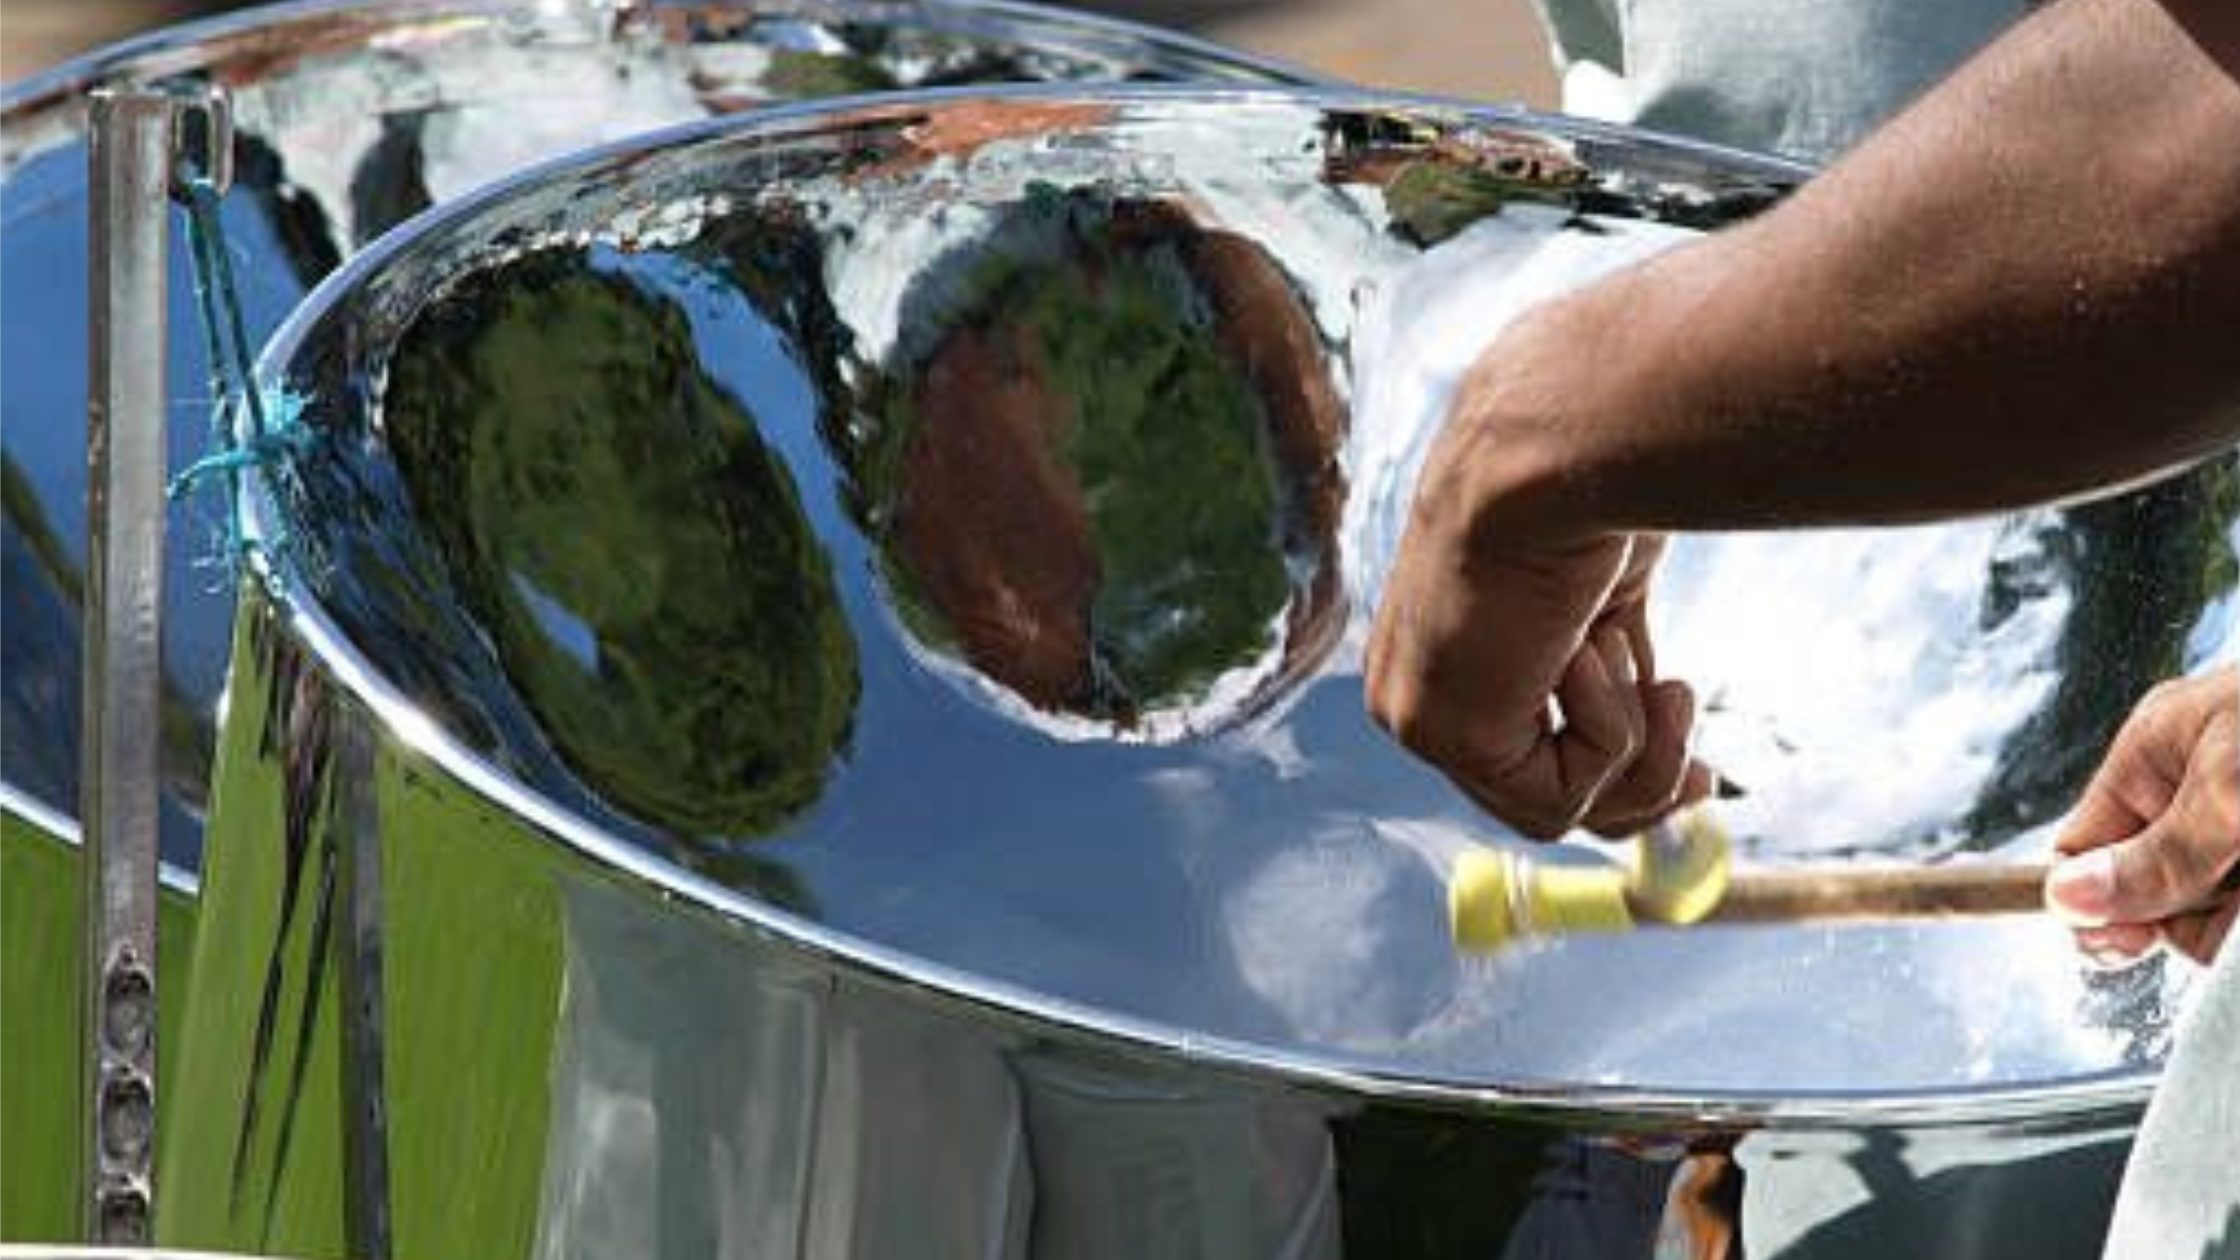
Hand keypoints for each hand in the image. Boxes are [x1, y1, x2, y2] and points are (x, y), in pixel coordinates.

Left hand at [1364, 319, 1711, 838]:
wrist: (1565, 441)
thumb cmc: (1595, 487)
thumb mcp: (1607, 598)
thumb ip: (1610, 665)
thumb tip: (1663, 735)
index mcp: (1443, 652)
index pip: (1526, 757)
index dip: (1620, 773)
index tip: (1702, 772)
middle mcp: (1415, 689)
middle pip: (1541, 801)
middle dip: (1640, 790)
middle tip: (1704, 773)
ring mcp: (1419, 716)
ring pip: (1558, 814)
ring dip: (1634, 751)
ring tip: (1639, 666)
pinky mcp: (1443, 731)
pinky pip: (1561, 799)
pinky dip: (1608, 731)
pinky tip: (1586, 648)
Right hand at [2046, 666, 2239, 965]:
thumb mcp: (2233, 791)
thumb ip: (2158, 855)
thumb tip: (2065, 899)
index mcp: (2155, 755)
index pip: (2080, 848)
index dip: (2091, 903)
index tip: (2125, 944)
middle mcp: (2194, 790)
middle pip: (2148, 893)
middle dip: (2184, 915)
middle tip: (2229, 897)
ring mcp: (2237, 821)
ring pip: (2207, 910)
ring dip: (2232, 919)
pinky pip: (2238, 910)